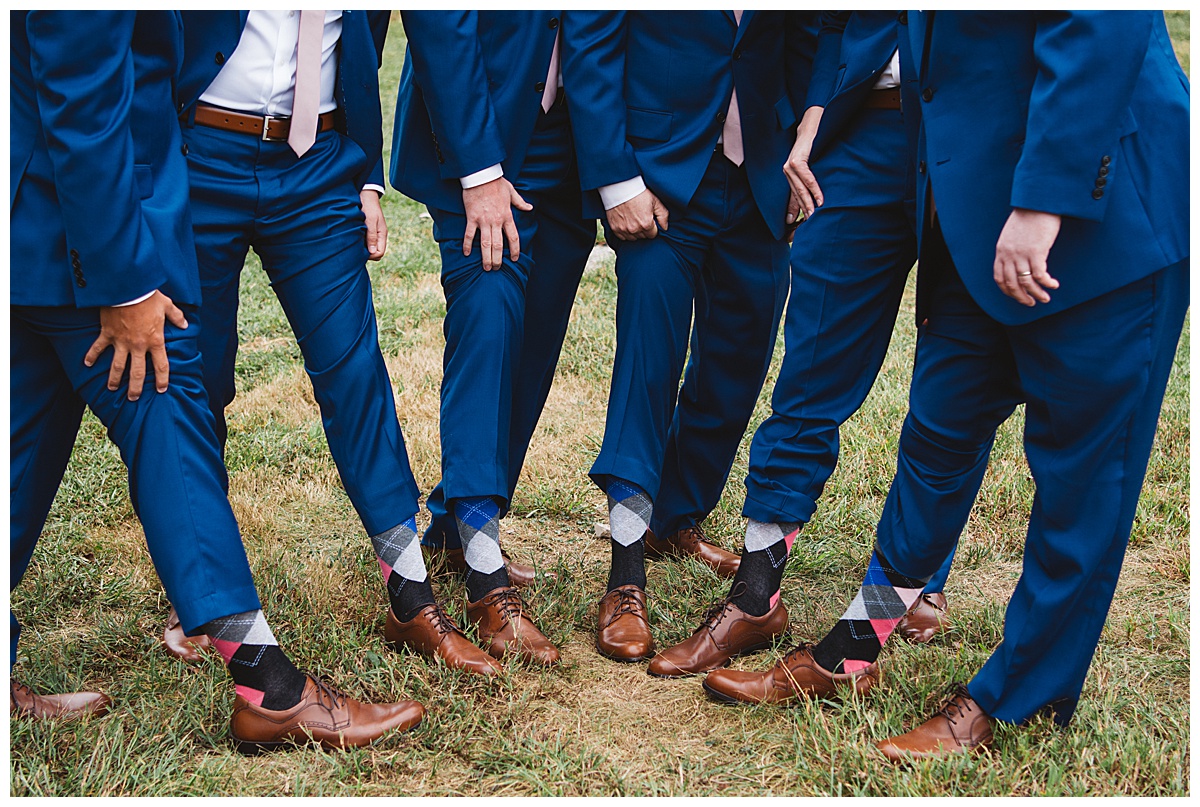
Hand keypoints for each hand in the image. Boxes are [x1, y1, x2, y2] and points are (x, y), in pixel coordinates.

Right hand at [83, 290, 188, 400]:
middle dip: (136, 388)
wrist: (127, 288)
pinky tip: (86, 364)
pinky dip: (91, 356)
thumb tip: (185, 324)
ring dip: (114, 379)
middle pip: (138, 372)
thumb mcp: (167, 305)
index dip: (162, 379)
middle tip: (133, 398)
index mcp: (155, 341)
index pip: (161, 366)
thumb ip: (177, 317)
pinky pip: (98, 348)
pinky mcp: (107, 334)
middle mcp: (138, 345)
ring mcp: (121, 341)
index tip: (161, 389)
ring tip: (112, 389)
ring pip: (118, 366)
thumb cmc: (148, 296)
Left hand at [361, 189, 387, 259]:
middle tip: (356, 248)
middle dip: (367, 253)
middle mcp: (378, 236)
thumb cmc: (368, 206)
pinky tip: (354, 238)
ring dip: (363, 248)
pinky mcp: (368, 231)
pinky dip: (360, 242)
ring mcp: (373, 234)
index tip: (361, 251)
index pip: (379, 253)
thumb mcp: (370, 220)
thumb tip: (372, 252)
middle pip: (375, 253)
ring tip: (354, 242)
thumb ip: (372, 236)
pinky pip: (366, 242)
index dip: (371, 255)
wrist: (366, 195)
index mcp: (382, 234)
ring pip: (370, 248)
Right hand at [462, 177, 532, 270]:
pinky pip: (469, 234)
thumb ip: (520, 202)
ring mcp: (483, 221)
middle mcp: (496, 221)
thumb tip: (529, 208)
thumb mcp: (511, 191)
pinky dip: (467, 245)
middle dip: (498, 259)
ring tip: (486, 268)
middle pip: (498, 245)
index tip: (514, 258)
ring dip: (486, 257)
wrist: (481, 175)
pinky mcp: (472, 218)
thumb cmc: (496, 183)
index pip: (513, 237)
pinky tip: (466, 253)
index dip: (514, 249)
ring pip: (485, 244)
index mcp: (507, 216)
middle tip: (496, 268)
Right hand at [605, 188, 668, 240]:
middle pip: (643, 236)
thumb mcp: (655, 201)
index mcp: (646, 224)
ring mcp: (624, 229)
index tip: (650, 220)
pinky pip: (622, 237)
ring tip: (634, 219)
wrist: (620, 187)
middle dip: (644, 229)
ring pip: (633, 238)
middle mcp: (635, 229)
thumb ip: (663, 215)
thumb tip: (665, 227)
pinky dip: (625, 232)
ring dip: (635, 231)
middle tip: (642, 217)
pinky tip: (627, 222)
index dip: (653, 227)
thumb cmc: (638, 192)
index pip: (653, 234)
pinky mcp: (615, 228)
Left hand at [784, 106, 824, 225]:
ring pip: (799, 189)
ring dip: (808, 203)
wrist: (812, 125)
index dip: (794, 213)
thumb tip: (813, 201)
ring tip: (814, 216)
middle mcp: (787, 171)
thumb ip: (808, 183)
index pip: (792, 198)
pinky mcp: (796, 160)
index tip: (794, 228)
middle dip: (802, 211)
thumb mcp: (811, 167)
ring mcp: (790, 165)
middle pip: (795, 196)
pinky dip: (813, 189)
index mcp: (790, 175)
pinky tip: (819, 199)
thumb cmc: (814, 146)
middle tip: (807, 226)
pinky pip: (806, 178)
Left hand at [993, 208, 1061, 306]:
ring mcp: (1021, 254)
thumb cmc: (1029, 215)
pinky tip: (1053, 285)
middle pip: (1012, 285)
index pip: (999, 278)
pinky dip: (1046, 283)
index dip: (1008, 291)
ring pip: (1026, 283)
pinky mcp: (1036, 252)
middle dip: (1021, 297)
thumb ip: (1012, 248)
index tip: (1017, 296)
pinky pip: (1040, 275)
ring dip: (1036, 294)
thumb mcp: (1012, 234)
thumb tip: (1018, 260)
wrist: (1037, 201)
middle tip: (1031, 303)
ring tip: (1045, 299)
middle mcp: (1008, 255)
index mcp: (1001, 251)